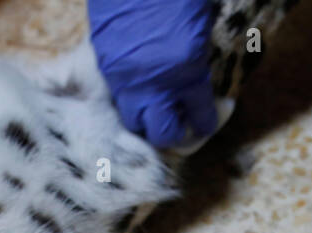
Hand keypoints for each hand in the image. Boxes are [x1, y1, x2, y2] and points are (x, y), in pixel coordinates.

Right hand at [88, 0, 217, 147]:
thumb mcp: (201, 20)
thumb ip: (199, 53)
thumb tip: (196, 70)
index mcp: (186, 71)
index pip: (199, 115)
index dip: (206, 122)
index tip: (207, 121)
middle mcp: (152, 83)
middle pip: (160, 132)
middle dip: (172, 133)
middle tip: (179, 124)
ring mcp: (124, 76)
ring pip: (132, 119)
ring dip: (146, 118)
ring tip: (156, 108)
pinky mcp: (104, 64)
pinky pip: (117, 94)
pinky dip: (129, 96)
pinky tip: (138, 85)